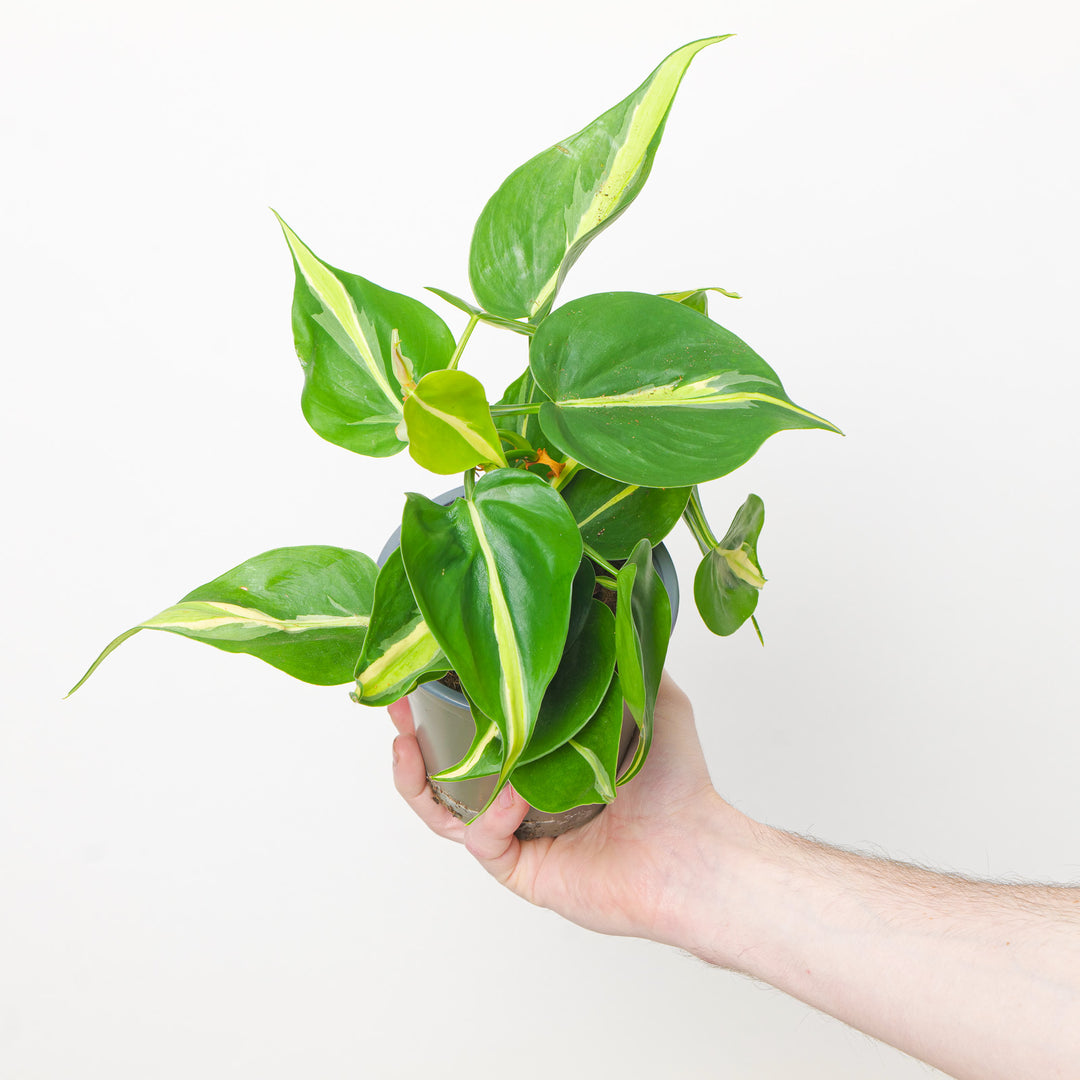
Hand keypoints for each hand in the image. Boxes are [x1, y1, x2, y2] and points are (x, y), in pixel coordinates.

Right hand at [389, 672, 741, 946]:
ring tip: (406, 744)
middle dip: (410, 736)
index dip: (444, 701)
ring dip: (416, 780)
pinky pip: (484, 842)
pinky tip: (508, 791)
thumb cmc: (678, 782)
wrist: (695, 850)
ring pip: (442, 812)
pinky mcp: (522, 869)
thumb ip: (626, 651)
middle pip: (443, 770)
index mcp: (540, 758)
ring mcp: (517, 834)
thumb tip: (612, 593)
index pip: (477, 729)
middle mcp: (520, 795)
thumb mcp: (651, 695)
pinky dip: (490, 815)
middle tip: (396, 702)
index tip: (425, 668)